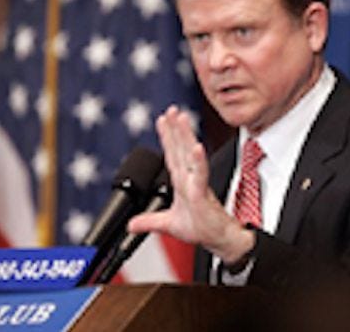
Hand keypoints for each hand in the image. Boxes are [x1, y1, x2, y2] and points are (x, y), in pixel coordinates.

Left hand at [128, 105, 254, 263]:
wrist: (218, 241)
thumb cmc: (201, 228)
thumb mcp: (168, 224)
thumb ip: (150, 221)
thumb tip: (130, 225)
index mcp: (181, 181)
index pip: (171, 154)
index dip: (167, 136)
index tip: (162, 118)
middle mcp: (188, 177)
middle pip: (179, 148)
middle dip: (175, 128)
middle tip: (171, 109)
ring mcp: (196, 183)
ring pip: (188, 154)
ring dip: (185, 135)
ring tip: (181, 117)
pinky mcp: (202, 193)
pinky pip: (200, 174)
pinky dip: (198, 160)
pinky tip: (197, 147)